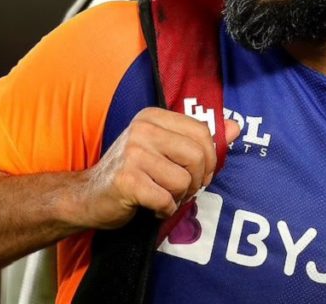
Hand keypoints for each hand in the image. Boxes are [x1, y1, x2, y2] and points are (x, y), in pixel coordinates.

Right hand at [79, 107, 240, 229]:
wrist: (88, 195)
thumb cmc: (132, 172)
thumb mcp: (164, 148)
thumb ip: (199, 138)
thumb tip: (236, 127)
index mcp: (153, 117)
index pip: (202, 131)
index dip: (210, 158)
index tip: (199, 173)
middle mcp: (142, 129)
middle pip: (198, 156)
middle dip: (197, 181)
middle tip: (182, 190)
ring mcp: (133, 153)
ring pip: (183, 180)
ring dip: (179, 197)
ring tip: (163, 196)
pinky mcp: (127, 180)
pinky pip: (166, 200)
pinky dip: (164, 209)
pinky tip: (152, 206)